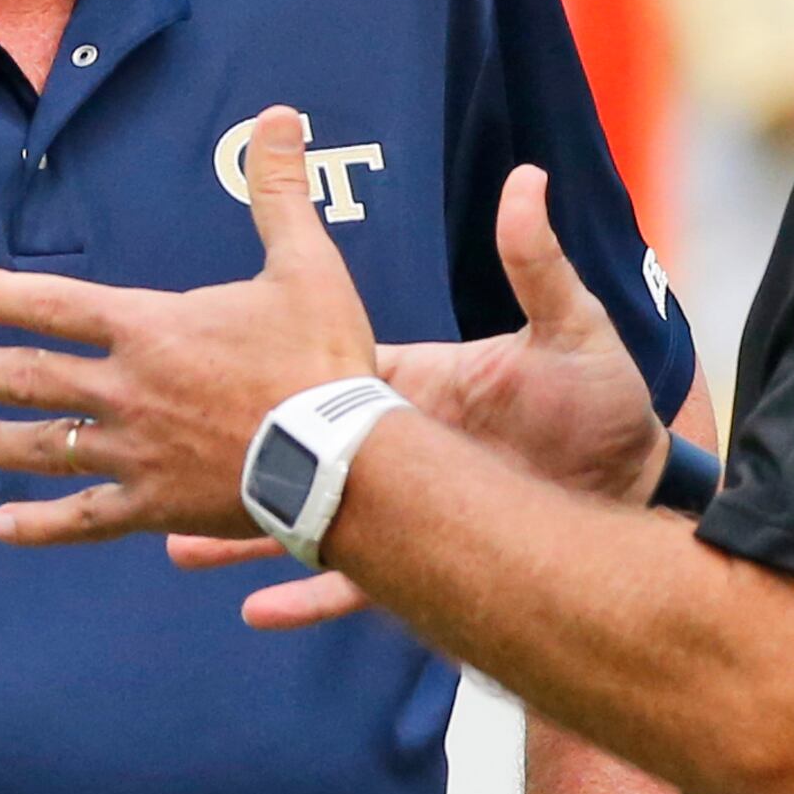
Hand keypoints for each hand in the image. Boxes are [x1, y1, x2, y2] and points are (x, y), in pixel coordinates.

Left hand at [0, 106, 379, 543]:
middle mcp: (127, 389)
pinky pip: (85, 517)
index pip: (56, 305)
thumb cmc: (323, 359)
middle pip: (30, 375)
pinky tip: (2, 527)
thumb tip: (276, 113)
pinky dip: (41, 524)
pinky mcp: (155, 506)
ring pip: (43, 446)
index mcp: (151, 328)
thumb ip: (278, 190)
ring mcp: (135, 453)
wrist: (342, 459)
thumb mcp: (306, 263)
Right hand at [165, 161, 667, 626]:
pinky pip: (358, 583)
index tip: (205, 355)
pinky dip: (308, 595)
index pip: (322, 369)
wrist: (635, 483)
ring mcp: (407, 504)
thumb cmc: (603, 401)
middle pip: (290, 449)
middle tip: (158, 452)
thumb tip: (528, 179)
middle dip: (228, 455)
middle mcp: (394, 444)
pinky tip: (258, 614)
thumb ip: (537, 262)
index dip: (266, 366)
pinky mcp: (432, 558)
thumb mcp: (570, 328)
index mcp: (410, 384)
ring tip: (177, 545)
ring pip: (307, 520)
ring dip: (243, 536)